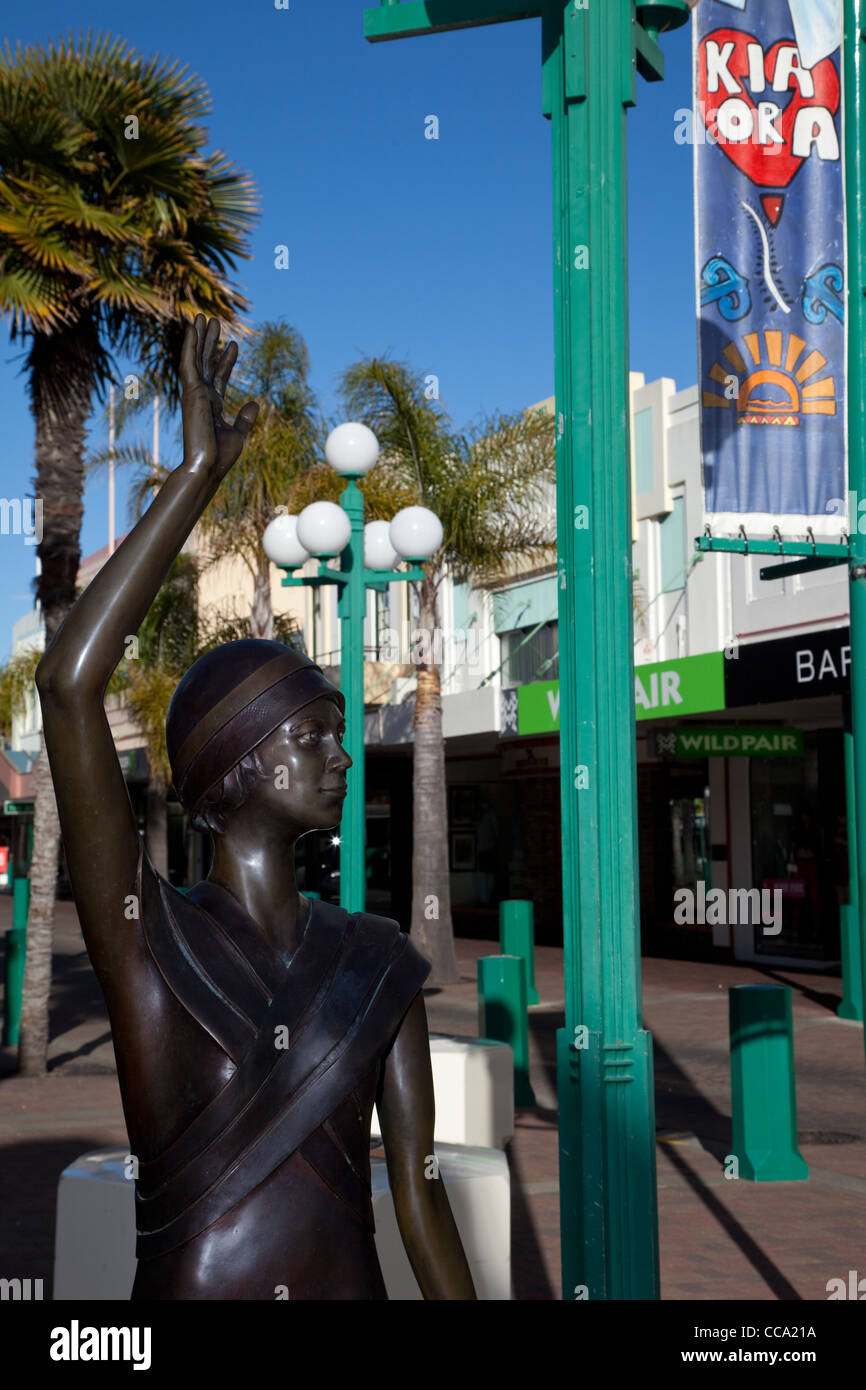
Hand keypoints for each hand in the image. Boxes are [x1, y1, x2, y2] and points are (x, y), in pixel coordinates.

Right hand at [180, 314, 258, 476]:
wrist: (207, 467)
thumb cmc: (220, 456)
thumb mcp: (239, 433)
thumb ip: (246, 418)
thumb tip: (255, 402)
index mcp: (213, 405)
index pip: (220, 376)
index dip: (226, 359)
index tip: (234, 344)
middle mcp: (202, 396)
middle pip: (206, 362)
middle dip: (211, 342)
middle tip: (215, 322)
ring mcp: (194, 393)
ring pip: (196, 358)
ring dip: (199, 337)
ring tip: (203, 317)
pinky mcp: (190, 392)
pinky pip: (188, 363)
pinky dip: (189, 345)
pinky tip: (192, 328)